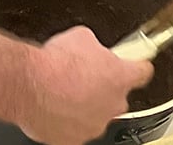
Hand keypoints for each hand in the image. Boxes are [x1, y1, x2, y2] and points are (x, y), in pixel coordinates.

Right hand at [18, 26, 154, 144]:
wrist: (30, 85)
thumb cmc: (55, 63)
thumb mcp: (81, 37)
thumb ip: (95, 47)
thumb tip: (91, 47)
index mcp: (121, 77)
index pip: (143, 72)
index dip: (137, 67)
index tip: (136, 65)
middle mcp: (112, 104)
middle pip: (118, 97)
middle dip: (105, 89)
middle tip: (86, 79)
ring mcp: (94, 125)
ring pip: (96, 115)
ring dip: (86, 105)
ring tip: (65, 93)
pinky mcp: (73, 140)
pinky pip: (75, 129)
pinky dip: (67, 120)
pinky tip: (54, 106)